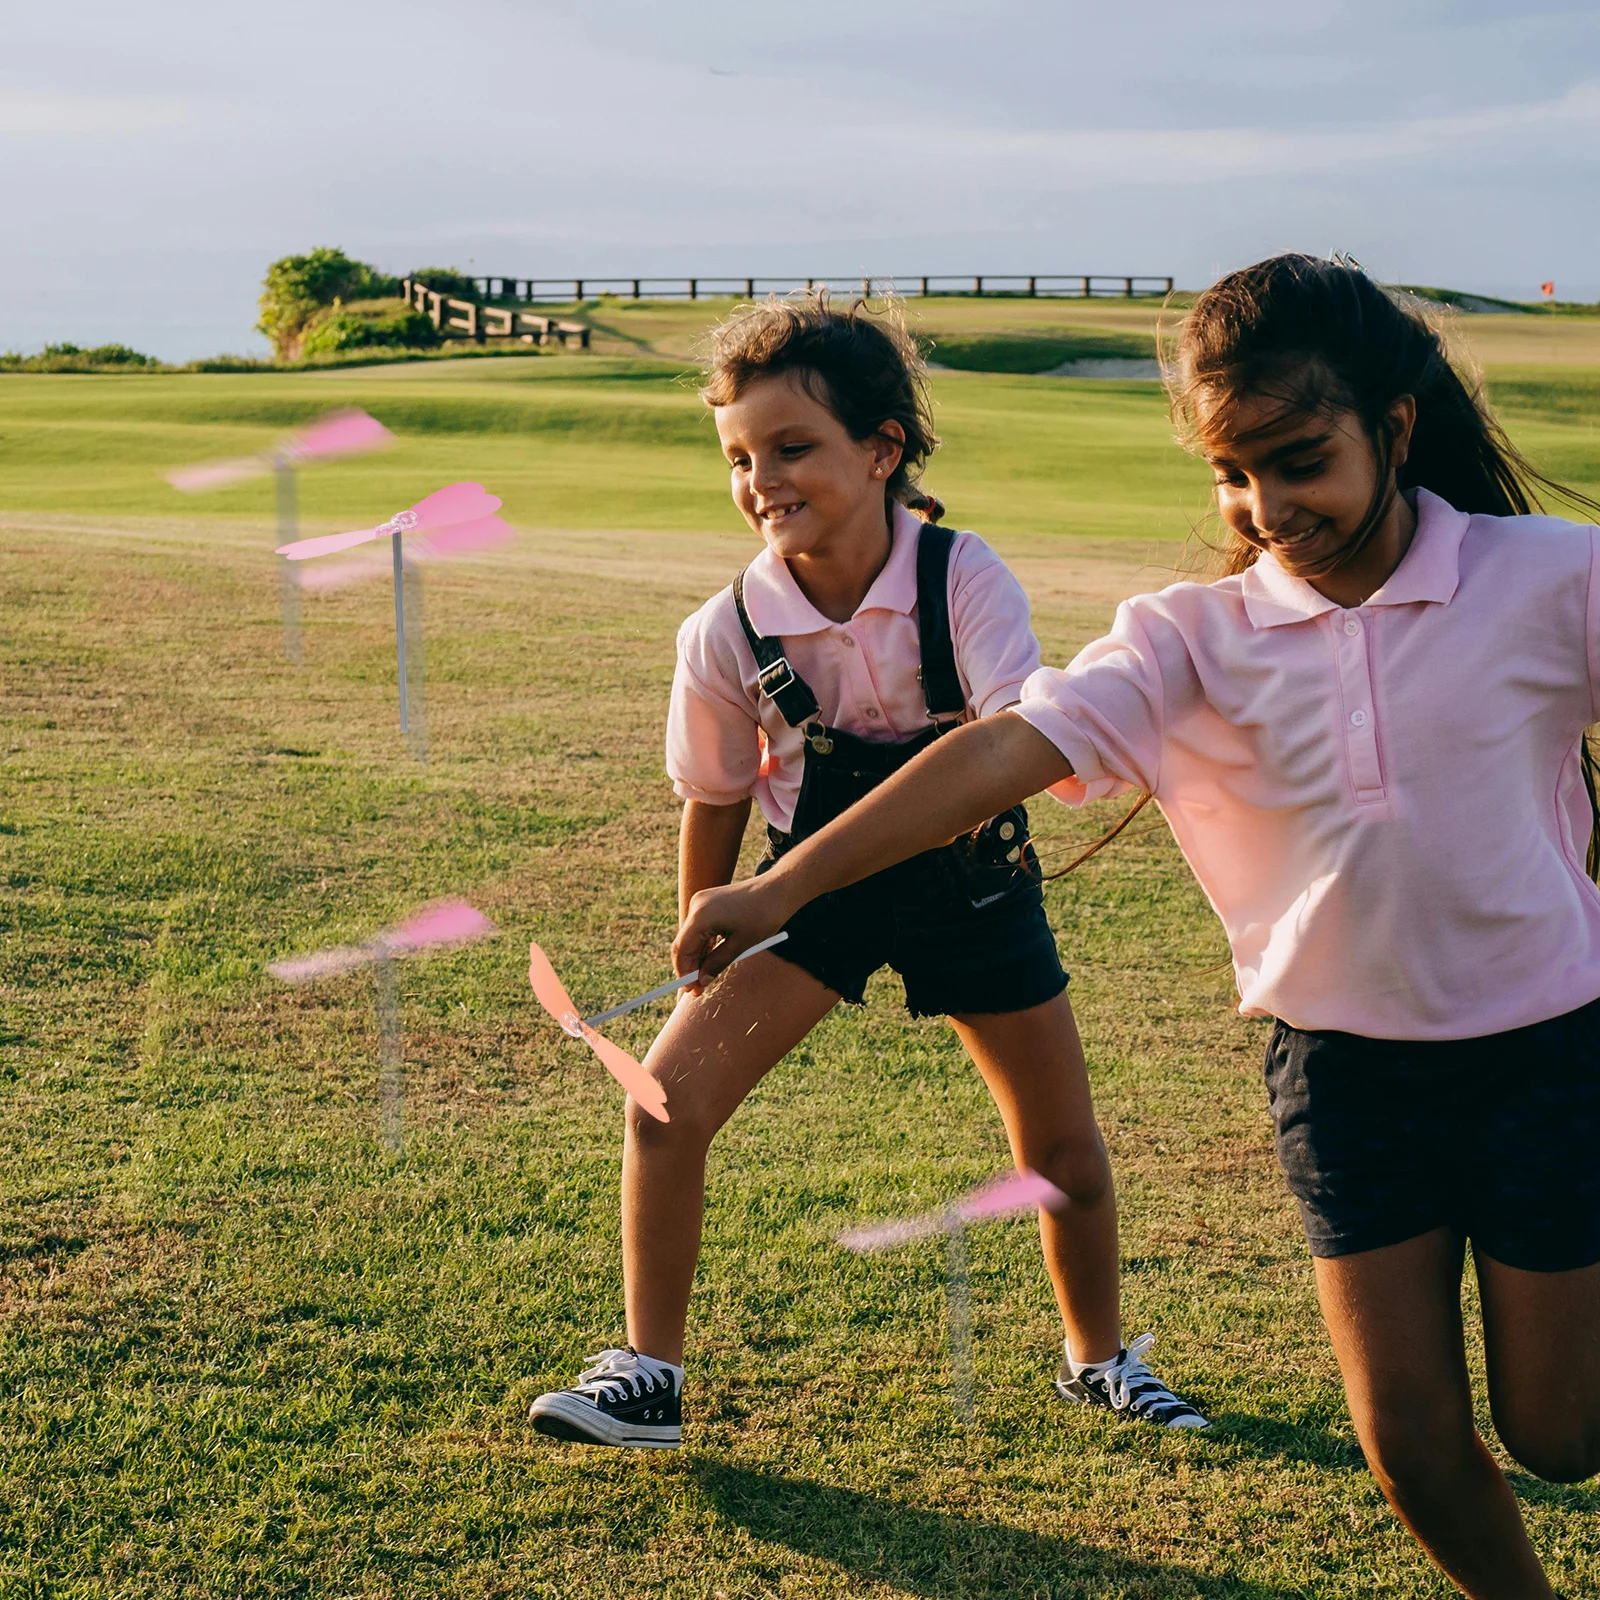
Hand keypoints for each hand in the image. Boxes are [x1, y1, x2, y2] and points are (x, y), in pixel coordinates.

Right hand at [672, 874, 791, 987]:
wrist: (778, 889)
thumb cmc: (762, 916)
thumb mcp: (740, 945)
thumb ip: (717, 964)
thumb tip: (701, 981)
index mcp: (701, 916)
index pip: (682, 949)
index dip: (684, 972)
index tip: (691, 990)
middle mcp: (696, 906)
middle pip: (683, 943)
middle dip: (689, 967)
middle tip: (698, 989)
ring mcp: (701, 902)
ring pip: (691, 936)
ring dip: (697, 957)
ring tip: (706, 978)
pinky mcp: (708, 902)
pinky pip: (699, 927)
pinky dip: (703, 944)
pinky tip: (710, 959)